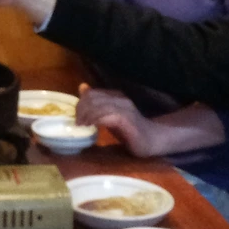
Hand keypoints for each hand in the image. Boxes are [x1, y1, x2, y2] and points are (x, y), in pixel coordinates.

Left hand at [77, 84, 225, 157]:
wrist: (153, 140)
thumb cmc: (130, 131)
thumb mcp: (109, 116)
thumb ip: (96, 104)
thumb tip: (82, 88)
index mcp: (115, 96)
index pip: (91, 94)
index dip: (80, 104)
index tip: (75, 117)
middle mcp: (119, 98)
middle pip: (92, 98)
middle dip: (80, 110)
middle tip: (76, 123)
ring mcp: (124, 108)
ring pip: (98, 106)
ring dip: (86, 116)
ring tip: (80, 126)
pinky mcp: (127, 119)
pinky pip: (107, 116)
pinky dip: (95, 121)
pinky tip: (90, 128)